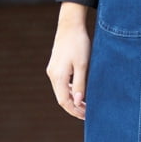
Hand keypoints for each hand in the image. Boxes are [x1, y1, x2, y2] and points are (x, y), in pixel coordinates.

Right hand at [46, 3, 89, 119]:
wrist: (70, 25)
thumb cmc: (79, 44)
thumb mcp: (83, 65)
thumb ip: (80, 84)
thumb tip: (77, 102)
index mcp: (58, 76)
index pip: (64, 101)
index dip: (75, 111)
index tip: (87, 116)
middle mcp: (52, 75)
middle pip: (61, 98)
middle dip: (74, 108)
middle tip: (88, 114)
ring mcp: (53, 70)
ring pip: (61, 91)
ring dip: (72, 100)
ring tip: (86, 105)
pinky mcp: (56, 66)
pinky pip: (61, 83)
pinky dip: (70, 91)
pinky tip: (80, 93)